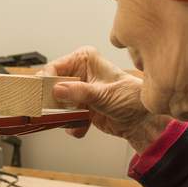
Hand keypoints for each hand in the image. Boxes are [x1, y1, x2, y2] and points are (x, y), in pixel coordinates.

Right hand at [40, 46, 173, 151]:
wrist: (141, 121)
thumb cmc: (131, 99)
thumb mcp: (104, 95)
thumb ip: (80, 92)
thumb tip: (58, 89)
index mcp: (85, 59)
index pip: (56, 66)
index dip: (47, 80)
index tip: (46, 95)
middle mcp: (79, 72)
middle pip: (51, 85)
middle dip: (54, 102)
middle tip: (56, 111)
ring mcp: (78, 90)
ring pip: (55, 103)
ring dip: (64, 115)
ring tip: (76, 119)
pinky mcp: (78, 106)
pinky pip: (64, 116)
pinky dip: (72, 124)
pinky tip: (83, 126)